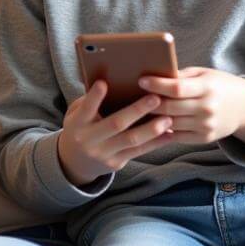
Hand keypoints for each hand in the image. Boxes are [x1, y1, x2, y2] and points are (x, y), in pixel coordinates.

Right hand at [57, 80, 173, 186]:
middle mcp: (88, 140)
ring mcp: (103, 153)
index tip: (103, 83)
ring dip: (151, 129)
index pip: (86, 109)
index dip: (94, 97)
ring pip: (131, 140)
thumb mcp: (76, 115)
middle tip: (155, 98)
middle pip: (115, 124)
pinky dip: (155, 143)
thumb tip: (111, 82)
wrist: (75, 161)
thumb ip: (89, 102)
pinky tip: (169, 135)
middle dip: (136, 111)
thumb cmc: (80, 128)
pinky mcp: (116, 163)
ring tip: (168, 119)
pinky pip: (138, 152)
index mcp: (77, 124)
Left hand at [139, 67, 244, 146]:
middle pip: (170, 108)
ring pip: (170, 123)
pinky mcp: (204, 138)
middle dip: (149, 103)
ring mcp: (206, 126)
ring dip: (151, 118)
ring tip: (135, 111)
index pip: (177, 88)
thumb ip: (179, 76)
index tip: (141, 80)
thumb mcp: (202, 74)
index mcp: (207, 88)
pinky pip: (176, 136)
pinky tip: (149, 123)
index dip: (157, 85)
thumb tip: (151, 75)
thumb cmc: (217, 85)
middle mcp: (207, 108)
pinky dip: (161, 130)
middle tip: (132, 97)